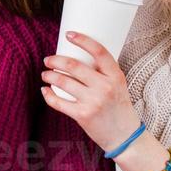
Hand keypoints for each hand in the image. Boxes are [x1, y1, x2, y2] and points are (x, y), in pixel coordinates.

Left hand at [41, 31, 141, 155]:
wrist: (125, 136)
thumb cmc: (119, 108)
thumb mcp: (118, 86)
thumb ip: (103, 73)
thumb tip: (77, 59)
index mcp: (116, 76)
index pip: (99, 51)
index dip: (83, 40)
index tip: (69, 34)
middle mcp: (105, 87)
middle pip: (74, 65)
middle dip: (55, 60)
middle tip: (48, 59)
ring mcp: (93, 101)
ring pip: (63, 81)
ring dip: (49, 75)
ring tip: (45, 74)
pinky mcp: (82, 115)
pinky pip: (58, 101)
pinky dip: (48, 94)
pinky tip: (45, 90)